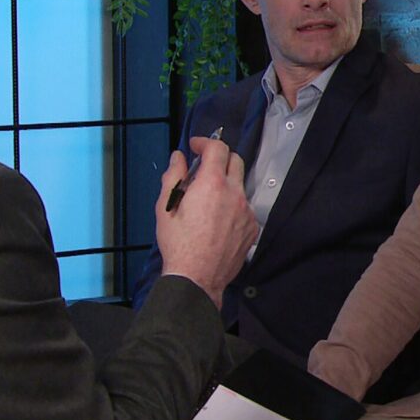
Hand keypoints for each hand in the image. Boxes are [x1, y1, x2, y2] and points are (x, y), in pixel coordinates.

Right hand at [156, 137, 258, 307]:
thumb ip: (173, 177)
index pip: (218, 148)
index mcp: (212, 184)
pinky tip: (218, 221)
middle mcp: (235, 194)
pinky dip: (233, 206)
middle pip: (235, 161)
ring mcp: (247, 211)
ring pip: (240, 186)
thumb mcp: (166, 207)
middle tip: (203, 167)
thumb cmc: (178, 244)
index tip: (195, 147)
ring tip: (207, 202)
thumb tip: (178, 158)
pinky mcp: (253, 227)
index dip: (205, 142)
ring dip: (226, 185)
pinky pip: (245, 207)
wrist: (197, 278)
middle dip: (219, 158)